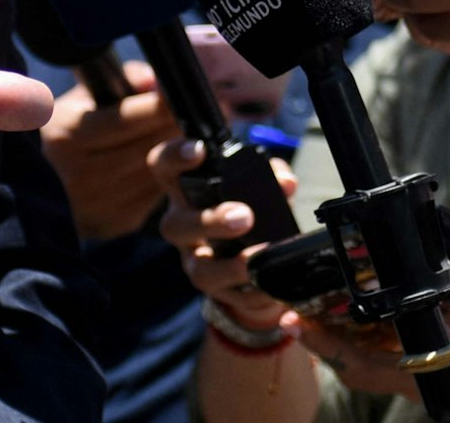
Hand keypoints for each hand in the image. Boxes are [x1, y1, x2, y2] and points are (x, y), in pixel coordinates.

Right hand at [41, 59, 177, 240]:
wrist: (35, 189)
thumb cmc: (63, 133)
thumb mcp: (81, 99)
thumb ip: (121, 82)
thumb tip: (157, 81)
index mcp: (68, 137)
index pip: (126, 119)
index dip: (160, 106)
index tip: (183, 93)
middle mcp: (81, 174)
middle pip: (147, 146)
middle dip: (176, 127)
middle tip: (203, 111)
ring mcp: (100, 203)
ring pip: (156, 172)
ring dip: (179, 153)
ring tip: (193, 134)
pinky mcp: (116, 223)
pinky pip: (154, 194)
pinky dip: (167, 177)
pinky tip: (173, 162)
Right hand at [149, 136, 299, 332]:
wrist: (245, 257)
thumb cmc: (245, 207)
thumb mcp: (257, 184)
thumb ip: (271, 176)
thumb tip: (285, 183)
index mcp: (185, 190)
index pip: (163, 167)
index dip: (175, 157)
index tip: (198, 151)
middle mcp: (182, 225)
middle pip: (176, 225)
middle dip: (210, 221)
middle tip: (244, 217)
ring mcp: (194, 261)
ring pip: (199, 269)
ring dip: (230, 265)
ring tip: (258, 258)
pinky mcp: (215, 291)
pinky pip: (229, 297)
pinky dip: (253, 292)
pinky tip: (270, 286)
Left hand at [300, 277, 449, 422]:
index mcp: (445, 359)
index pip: (378, 356)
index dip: (336, 343)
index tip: (304, 321)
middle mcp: (427, 376)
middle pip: (359, 370)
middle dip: (323, 346)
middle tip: (290, 319)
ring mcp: (424, 384)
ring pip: (365, 374)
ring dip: (335, 349)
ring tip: (306, 318)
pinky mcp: (426, 382)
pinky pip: (381, 373)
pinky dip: (357, 353)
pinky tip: (345, 329)